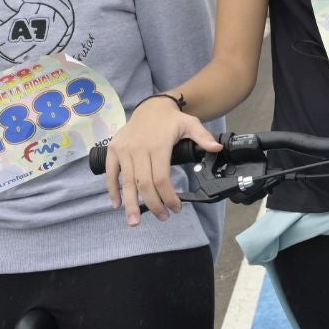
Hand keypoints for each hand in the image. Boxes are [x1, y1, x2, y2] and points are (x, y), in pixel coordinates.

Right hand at [104, 96, 220, 226]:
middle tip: (162, 218)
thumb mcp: (190, 123)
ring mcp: (123, 150)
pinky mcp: (113, 150)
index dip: (168, 196)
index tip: (176, 208)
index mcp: (158, 145)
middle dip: (153, 204)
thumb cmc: (171, 120)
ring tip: (134, 222)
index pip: (162, 178)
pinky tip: (117, 204)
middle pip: (144, 184)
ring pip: (127, 182)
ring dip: (131, 204)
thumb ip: (203, 137)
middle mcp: (138, 149)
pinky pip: (111, 173)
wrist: (151, 107)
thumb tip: (217, 148)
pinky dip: (112, 189)